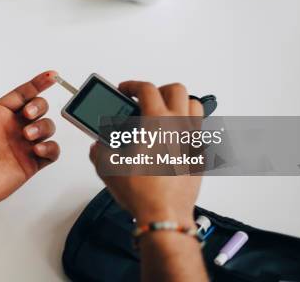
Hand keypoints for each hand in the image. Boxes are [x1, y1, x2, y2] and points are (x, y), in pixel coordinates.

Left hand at [0, 59, 59, 213]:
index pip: (24, 93)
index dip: (39, 83)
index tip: (51, 76)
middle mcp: (11, 128)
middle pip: (39, 108)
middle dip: (39, 106)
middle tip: (27, 115)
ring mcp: (21, 146)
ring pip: (47, 128)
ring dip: (43, 127)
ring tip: (28, 136)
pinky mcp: (28, 165)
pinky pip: (51, 152)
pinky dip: (50, 148)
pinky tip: (37, 149)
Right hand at [90, 82, 203, 225]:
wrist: (164, 215)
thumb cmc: (142, 192)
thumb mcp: (107, 166)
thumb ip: (100, 149)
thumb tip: (99, 146)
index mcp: (157, 121)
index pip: (146, 89)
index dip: (132, 84)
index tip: (125, 89)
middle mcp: (179, 126)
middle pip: (176, 90)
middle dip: (159, 90)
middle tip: (145, 100)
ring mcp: (194, 139)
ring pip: (194, 105)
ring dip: (179, 103)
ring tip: (164, 112)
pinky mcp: (200, 155)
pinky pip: (199, 130)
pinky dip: (187, 126)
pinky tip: (172, 138)